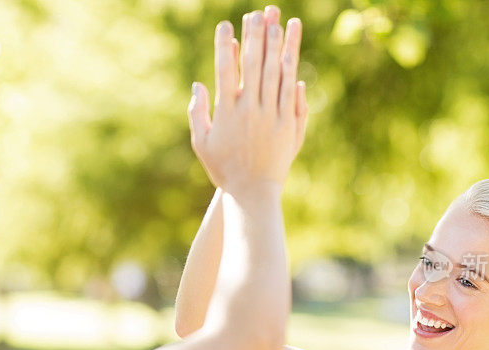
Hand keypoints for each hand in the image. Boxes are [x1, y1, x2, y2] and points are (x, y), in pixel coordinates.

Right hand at [188, 6, 307, 194]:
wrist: (252, 193)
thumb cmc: (224, 169)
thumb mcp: (201, 143)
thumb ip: (197, 112)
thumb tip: (198, 84)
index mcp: (226, 111)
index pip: (225, 69)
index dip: (225, 44)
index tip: (226, 25)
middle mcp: (249, 109)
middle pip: (253, 64)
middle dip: (255, 35)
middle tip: (257, 13)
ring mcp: (270, 116)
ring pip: (275, 73)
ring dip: (277, 45)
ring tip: (278, 21)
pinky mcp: (287, 124)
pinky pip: (290, 92)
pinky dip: (291, 71)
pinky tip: (292, 52)